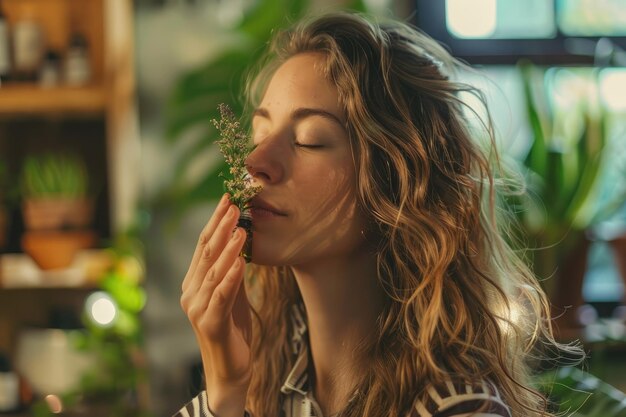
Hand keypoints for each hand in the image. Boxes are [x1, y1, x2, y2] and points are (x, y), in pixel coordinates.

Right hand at [180, 194, 251, 416]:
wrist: (231, 367)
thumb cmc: (233, 327)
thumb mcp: (232, 292)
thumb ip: (232, 269)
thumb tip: (241, 238)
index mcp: (194, 282)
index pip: (203, 246)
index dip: (215, 222)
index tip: (227, 199)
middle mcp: (190, 292)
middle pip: (206, 253)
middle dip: (220, 227)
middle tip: (233, 204)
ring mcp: (197, 308)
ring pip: (213, 271)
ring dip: (228, 248)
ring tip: (241, 227)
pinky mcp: (210, 323)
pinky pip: (222, 295)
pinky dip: (231, 276)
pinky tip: (241, 260)